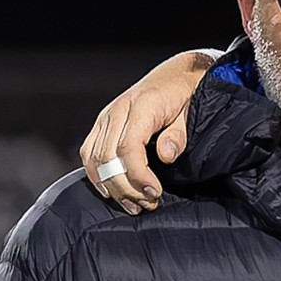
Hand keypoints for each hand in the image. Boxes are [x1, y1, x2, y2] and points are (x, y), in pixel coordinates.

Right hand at [81, 51, 215, 213]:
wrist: (176, 76)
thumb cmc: (185, 96)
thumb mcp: (190, 114)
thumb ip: (177, 136)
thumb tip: (165, 155)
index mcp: (141, 107)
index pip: (128, 148)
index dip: (138, 176)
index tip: (154, 193)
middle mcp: (117, 111)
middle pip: (108, 158)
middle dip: (127, 187)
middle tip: (148, 204)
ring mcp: (106, 117)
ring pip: (95, 158)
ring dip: (112, 187)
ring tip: (134, 205)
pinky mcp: (102, 124)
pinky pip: (90, 152)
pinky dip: (97, 175)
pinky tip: (112, 191)